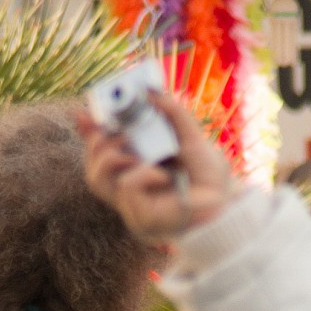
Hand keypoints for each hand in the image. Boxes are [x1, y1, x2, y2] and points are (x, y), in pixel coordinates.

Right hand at [79, 88, 235, 247]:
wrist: (227, 202)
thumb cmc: (209, 175)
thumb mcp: (190, 136)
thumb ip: (172, 113)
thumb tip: (151, 91)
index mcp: (136, 169)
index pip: (100, 152)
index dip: (87, 134)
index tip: (82, 113)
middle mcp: (130, 188)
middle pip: (92, 166)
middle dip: (96, 143)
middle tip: (117, 131)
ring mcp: (132, 206)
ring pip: (97, 179)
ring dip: (112, 158)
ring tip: (137, 154)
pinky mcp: (141, 218)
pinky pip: (126, 188)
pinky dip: (142, 175)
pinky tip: (163, 176)